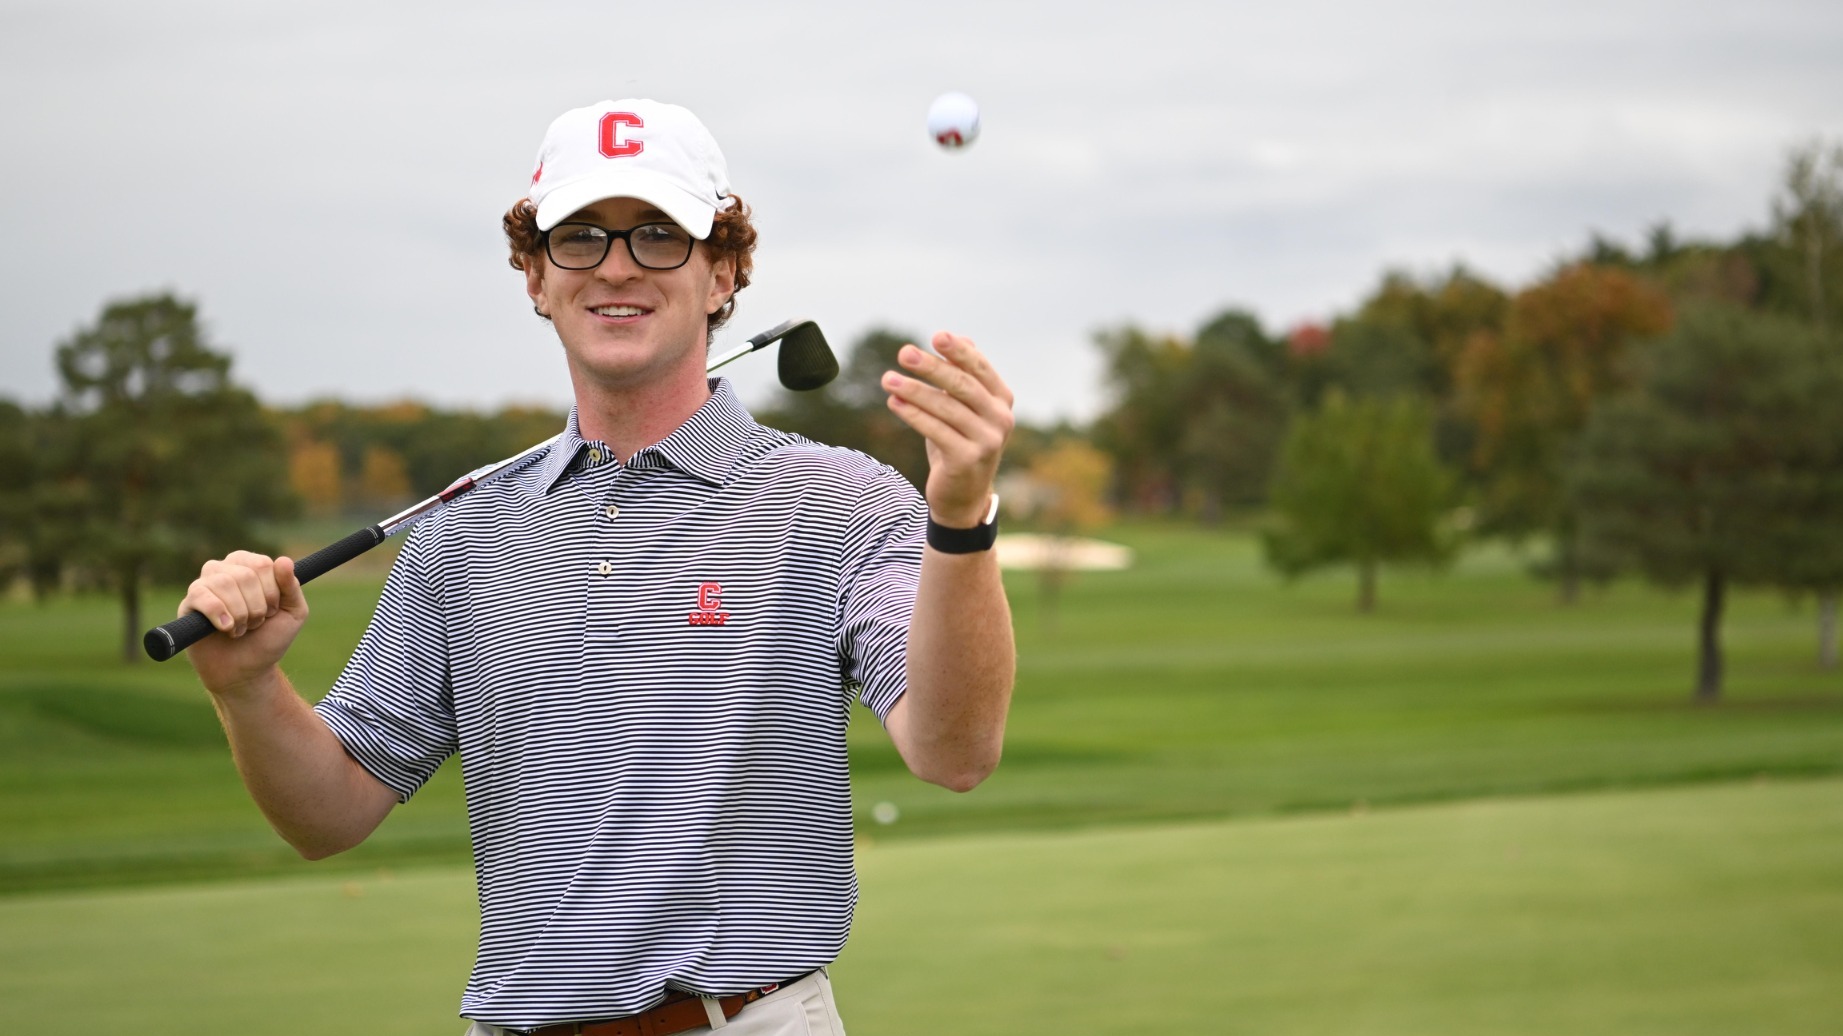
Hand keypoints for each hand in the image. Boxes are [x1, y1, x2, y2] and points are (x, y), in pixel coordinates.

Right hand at [181, 551, 309, 697]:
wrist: (245, 671)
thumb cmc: (268, 639)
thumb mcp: (294, 613)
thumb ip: (292, 587)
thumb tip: (284, 560)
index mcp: (250, 566)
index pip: (263, 564)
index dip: (272, 593)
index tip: (272, 611)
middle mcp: (226, 569)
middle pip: (245, 575)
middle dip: (256, 607)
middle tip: (255, 624)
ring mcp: (205, 585)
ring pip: (224, 583)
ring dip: (240, 614)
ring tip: (239, 630)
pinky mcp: (189, 604)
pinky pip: (201, 595)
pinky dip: (218, 613)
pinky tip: (225, 628)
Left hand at [883, 331, 1014, 527]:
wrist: (963, 495)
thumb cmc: (960, 441)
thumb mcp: (963, 408)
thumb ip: (963, 375)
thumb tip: (959, 336)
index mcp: (1002, 399)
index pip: (980, 368)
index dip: (959, 351)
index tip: (936, 335)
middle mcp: (1001, 419)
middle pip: (962, 386)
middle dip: (932, 368)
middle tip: (904, 353)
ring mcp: (987, 441)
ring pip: (946, 408)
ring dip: (914, 391)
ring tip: (887, 379)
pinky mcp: (967, 460)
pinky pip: (935, 431)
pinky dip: (913, 415)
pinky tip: (894, 403)